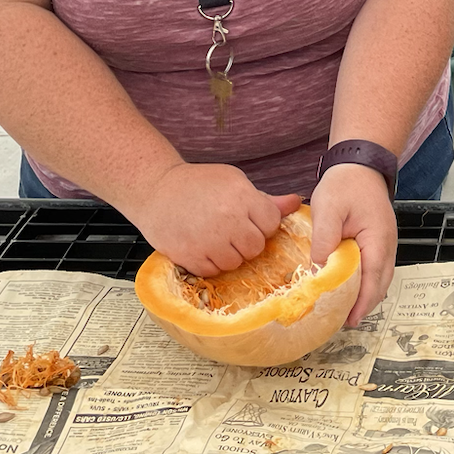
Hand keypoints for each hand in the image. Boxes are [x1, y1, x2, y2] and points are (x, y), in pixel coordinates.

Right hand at [120, 162, 301, 277]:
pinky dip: (210, 263)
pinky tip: (202, 246)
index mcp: (242, 196)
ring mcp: (208, 240)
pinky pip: (213, 271)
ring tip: (214, 237)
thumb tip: (297, 203)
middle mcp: (228, 219)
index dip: (262, 225)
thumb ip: (266, 199)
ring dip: (228, 254)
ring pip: (236, 262)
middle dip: (247, 242)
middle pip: (255, 247)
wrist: (156, 189)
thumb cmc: (198, 183)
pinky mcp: (190, 256)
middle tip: (230, 231)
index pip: (271, 224)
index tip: (249, 220)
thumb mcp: (234, 181)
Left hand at [310, 164, 396, 326]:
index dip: (362, 303)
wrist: (359, 164)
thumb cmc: (345, 184)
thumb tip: (318, 270)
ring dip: (365, 296)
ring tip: (344, 311)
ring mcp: (385, 243)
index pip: (373, 280)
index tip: (349, 320)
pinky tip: (349, 289)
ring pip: (379, 279)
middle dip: (364, 305)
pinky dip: (365, 283)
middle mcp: (387, 245)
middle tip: (342, 322)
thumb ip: (324, 239)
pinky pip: (375, 269)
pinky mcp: (378, 241)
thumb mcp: (328, 208)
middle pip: (380, 284)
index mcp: (378, 240)